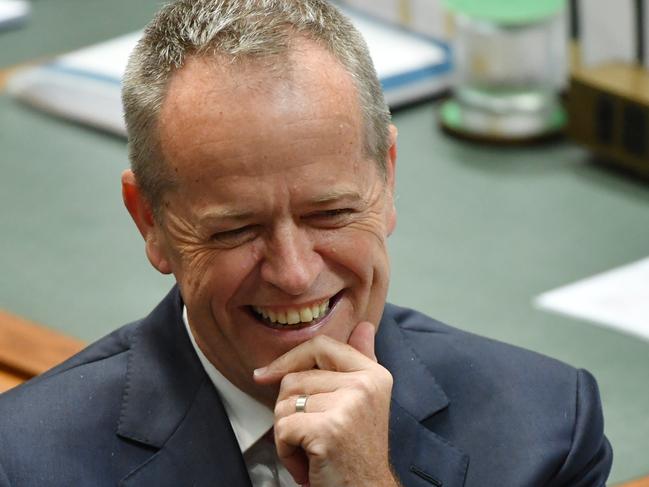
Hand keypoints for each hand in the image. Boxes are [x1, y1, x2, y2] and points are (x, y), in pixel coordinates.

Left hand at [253, 322, 398, 486]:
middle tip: (313, 435)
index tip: (267, 374)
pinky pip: (283, 428)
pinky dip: (286, 451)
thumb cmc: (357, 452)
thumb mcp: (365, 401)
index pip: (320, 345)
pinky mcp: (329, 429)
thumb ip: (362, 360)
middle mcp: (365, 385)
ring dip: (288, 433)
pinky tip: (309, 462)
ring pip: (284, 404)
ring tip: (313, 448)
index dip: (288, 359)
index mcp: (373, 373)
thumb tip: (364, 327)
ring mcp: (348, 405)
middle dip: (291, 411)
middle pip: (294, 378)